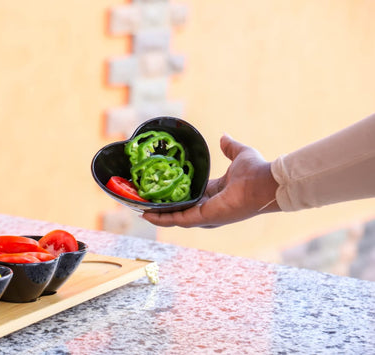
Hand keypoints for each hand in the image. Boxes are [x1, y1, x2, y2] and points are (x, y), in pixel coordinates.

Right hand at [142, 134, 279, 227]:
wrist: (265, 182)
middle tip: (143, 202)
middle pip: (179, 210)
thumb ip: (229, 147)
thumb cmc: (256, 171)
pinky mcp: (203, 217)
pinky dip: (162, 218)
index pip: (191, 196)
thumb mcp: (239, 154)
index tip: (160, 189)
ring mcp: (205, 214)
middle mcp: (209, 207)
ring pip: (175, 217)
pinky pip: (178, 219)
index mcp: (215, 194)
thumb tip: (223, 137)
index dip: (175, 193)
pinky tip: (147, 214)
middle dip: (161, 208)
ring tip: (139, 210)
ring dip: (157, 215)